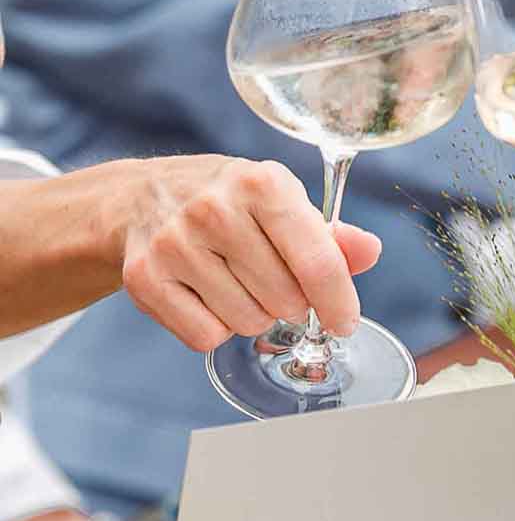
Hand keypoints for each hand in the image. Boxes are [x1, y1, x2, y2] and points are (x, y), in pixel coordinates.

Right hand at [119, 157, 381, 351]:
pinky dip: (217, 328)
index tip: (344, 322)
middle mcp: (215, 210)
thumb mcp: (282, 203)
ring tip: (236, 283)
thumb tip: (369, 252)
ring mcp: (175, 243)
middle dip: (291, 303)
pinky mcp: (144, 277)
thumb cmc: (229, 204)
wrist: (139, 197)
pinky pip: (206, 336)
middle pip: (286, 300)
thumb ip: (331, 236)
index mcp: (262, 183)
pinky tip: (207, 296)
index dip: (339, 302)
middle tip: (272, 281)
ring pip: (248, 322)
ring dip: (254, 316)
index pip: (317, 262)